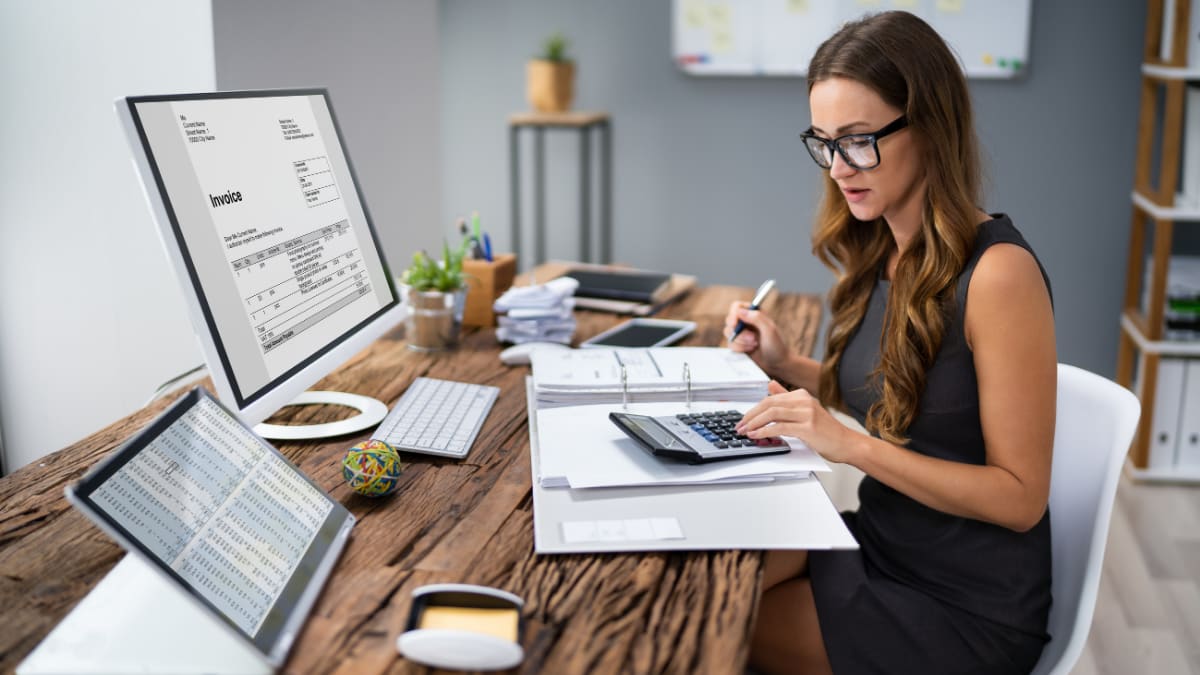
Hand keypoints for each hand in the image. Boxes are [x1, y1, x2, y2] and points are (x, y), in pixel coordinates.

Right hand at [724, 301, 791, 375]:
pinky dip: (739, 348)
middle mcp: (746, 322)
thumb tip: (740, 311)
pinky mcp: (738, 344)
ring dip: (741, 341)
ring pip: (728, 333)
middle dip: (739, 332)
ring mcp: (741, 334)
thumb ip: (756, 318)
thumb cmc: (777, 346)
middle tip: (752, 338)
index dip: (734, 314)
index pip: (737, 307)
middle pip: (730, 320)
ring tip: (754, 345)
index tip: (735, 324)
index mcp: (755, 313)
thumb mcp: (770, 330)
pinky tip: (750, 350)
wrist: (777, 364)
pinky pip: (730, 344)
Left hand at [736, 381, 855, 463]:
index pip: (770, 398)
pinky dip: (765, 431)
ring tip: (745, 431)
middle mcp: (804, 401)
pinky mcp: (808, 427)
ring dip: (754, 423)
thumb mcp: (805, 410)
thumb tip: (770, 385)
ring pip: (772, 413)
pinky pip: (780, 427)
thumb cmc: (825, 431)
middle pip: (769, 404)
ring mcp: (807, 413)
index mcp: (801, 395)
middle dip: (750, 416)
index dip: (754, 409)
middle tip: (739, 426)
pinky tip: (757, 435)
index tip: (743, 420)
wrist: (846, 443)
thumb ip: (787, 398)